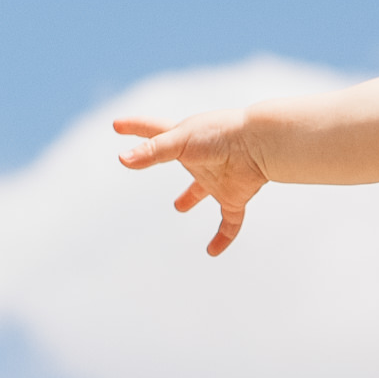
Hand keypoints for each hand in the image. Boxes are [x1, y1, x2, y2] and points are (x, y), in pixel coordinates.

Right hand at [111, 113, 271, 254]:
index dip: (134, 128)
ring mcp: (218, 178)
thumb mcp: (179, 141)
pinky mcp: (236, 196)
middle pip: (179, 159)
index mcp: (184, 138)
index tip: (117, 125)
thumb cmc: (220, 135)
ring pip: (203, 190)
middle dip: (164, 158)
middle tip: (147, 160)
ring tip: (179, 207)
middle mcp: (200, 158)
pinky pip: (230, 221)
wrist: (261, 144)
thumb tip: (123, 159)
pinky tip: (212, 252)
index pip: (152, 131)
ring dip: (192, 197)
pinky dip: (223, 237)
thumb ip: (151, 152)